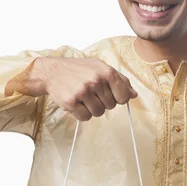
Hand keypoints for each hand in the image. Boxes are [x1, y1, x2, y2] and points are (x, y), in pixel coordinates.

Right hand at [6, 56, 137, 121]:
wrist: (52, 71)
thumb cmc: (79, 69)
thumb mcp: (101, 68)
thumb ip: (120, 80)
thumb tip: (134, 95)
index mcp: (106, 72)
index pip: (123, 96)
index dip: (118, 98)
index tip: (110, 95)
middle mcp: (95, 81)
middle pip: (111, 106)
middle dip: (103, 102)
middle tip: (92, 93)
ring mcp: (83, 92)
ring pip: (99, 113)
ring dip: (92, 109)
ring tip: (84, 98)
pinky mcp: (71, 102)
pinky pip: (85, 117)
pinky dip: (82, 113)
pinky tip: (76, 102)